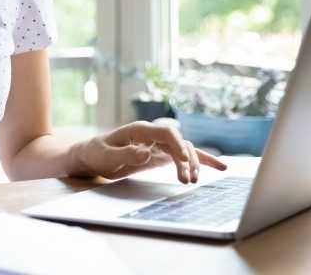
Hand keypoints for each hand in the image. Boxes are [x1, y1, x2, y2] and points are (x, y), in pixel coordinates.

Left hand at [70, 121, 226, 183]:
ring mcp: (158, 145)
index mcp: (139, 130)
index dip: (177, 146)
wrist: (91, 156)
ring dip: (193, 164)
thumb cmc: (96, 153)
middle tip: (187, 180)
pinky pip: (183, 157)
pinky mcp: (160, 155)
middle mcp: (152, 135)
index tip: (184, 163)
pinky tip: (220, 167)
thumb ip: (125, 154)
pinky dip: (200, 161)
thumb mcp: (106, 156)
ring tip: (193, 181)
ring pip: (184, 150)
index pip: (166, 133)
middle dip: (186, 160)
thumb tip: (146, 152)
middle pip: (178, 142)